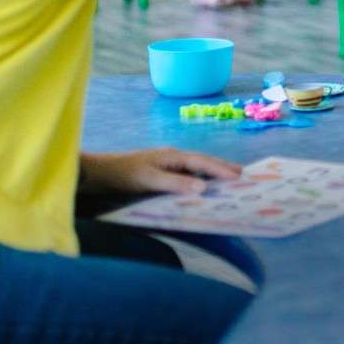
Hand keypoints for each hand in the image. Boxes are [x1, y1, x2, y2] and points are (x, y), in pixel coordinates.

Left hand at [79, 148, 240, 195]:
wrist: (100, 173)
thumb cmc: (124, 175)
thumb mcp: (150, 180)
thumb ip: (176, 183)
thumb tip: (203, 188)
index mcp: (173, 156)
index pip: (202, 162)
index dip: (221, 170)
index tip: (239, 177)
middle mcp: (173, 157)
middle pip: (203, 161)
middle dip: (222, 167)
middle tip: (243, 175)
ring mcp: (167, 163)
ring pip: (196, 166)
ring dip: (212, 172)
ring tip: (228, 179)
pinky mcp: (161, 171)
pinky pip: (187, 173)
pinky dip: (199, 178)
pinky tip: (202, 185)